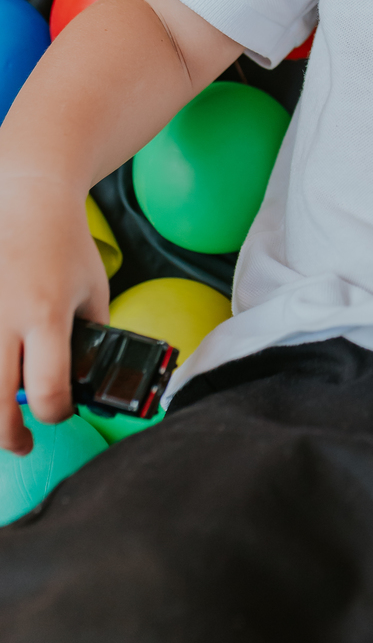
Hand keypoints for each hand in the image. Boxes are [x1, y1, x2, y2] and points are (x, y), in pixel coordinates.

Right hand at [0, 174, 107, 455]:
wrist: (25, 199)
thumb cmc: (65, 246)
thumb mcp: (93, 289)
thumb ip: (92, 335)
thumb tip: (87, 381)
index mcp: (46, 314)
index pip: (48, 390)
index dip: (56, 415)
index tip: (60, 412)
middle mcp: (4, 318)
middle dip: (9, 436)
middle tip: (21, 443)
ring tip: (2, 419)